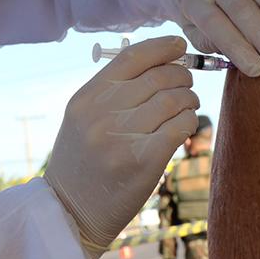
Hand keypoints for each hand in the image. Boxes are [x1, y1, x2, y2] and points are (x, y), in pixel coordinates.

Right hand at [45, 37, 198, 258]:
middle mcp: (102, 114)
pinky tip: (184, 127)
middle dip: (182, 76)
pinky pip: (180, 126)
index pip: (132, 57)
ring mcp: (121, 138)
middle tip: (186, 85)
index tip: (179, 46)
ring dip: (189, 100)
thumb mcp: (83, 119)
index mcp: (87, 98)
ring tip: (187, 107)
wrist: (70, 212)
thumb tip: (163, 61)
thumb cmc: (83, 161)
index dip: (162, 47)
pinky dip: (189, 121)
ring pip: (175, 100)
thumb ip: (113, 90)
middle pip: (159, 77)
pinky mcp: (143, 161)